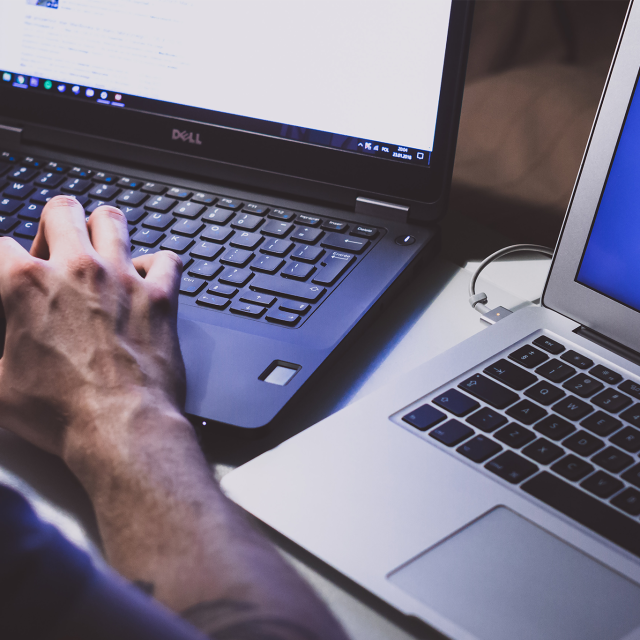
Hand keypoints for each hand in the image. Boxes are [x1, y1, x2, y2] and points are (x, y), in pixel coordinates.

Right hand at [0, 196, 185, 460]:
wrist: (121, 427)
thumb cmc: (61, 412)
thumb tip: (0, 354)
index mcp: (28, 285)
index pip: (0, 245)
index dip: (1, 260)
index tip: (8, 272)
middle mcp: (77, 270)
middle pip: (62, 209)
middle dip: (54, 223)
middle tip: (55, 249)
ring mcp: (123, 278)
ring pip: (113, 220)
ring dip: (103, 230)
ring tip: (100, 249)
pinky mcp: (160, 296)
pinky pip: (167, 260)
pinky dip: (157, 265)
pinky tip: (148, 280)